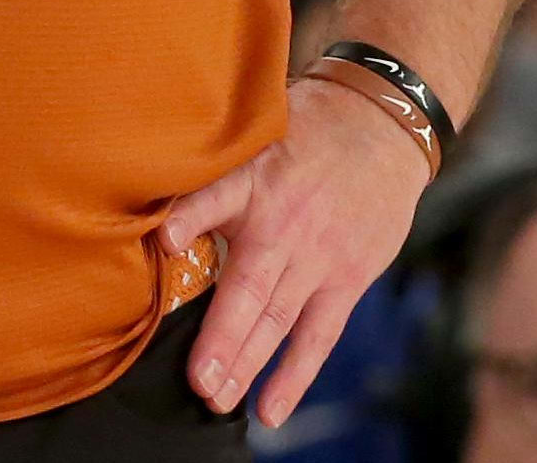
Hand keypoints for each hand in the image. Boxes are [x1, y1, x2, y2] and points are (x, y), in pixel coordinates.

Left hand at [158, 73, 435, 425]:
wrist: (381, 126)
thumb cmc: (304, 133)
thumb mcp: (253, 135)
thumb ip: (210, 179)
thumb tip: (155, 215)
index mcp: (255, 181)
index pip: (217, 197)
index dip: (191, 218)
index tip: (166, 242)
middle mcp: (285, 224)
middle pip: (249, 285)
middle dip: (222, 336)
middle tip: (197, 380)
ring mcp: (319, 256)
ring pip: (279, 318)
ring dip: (248, 362)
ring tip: (218, 399)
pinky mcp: (347, 278)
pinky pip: (319, 336)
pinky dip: (295, 375)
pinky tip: (270, 410)